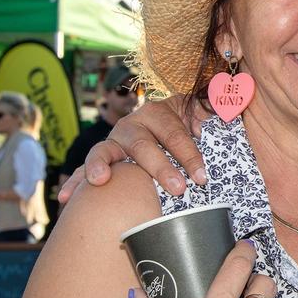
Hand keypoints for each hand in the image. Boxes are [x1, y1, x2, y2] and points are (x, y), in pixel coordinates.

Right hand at [57, 96, 205, 202]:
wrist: (164, 121)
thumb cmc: (187, 123)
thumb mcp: (203, 111)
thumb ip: (216, 106)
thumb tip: (231, 99)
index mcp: (158, 112)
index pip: (175, 134)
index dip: (190, 154)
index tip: (202, 176)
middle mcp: (132, 125)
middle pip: (142, 145)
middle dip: (160, 167)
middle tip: (178, 189)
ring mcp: (114, 142)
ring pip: (105, 151)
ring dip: (100, 166)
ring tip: (100, 181)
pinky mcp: (102, 160)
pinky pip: (84, 170)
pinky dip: (75, 183)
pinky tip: (66, 198)